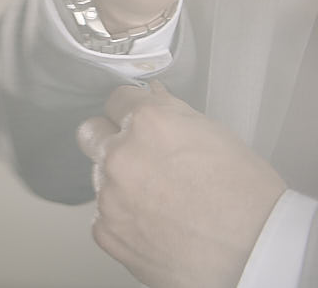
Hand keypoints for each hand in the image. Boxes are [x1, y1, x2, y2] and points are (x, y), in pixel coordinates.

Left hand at [77, 83, 284, 287]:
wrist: (259, 256)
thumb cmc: (251, 198)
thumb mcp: (218, 138)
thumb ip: (173, 113)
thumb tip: (152, 95)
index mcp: (149, 124)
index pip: (118, 99)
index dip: (132, 112)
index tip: (140, 125)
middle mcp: (121, 155)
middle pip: (92, 133)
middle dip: (112, 141)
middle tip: (145, 162)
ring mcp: (110, 195)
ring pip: (100, 177)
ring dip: (121, 184)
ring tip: (163, 203)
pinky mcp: (107, 231)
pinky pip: (104, 217)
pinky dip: (125, 221)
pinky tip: (158, 228)